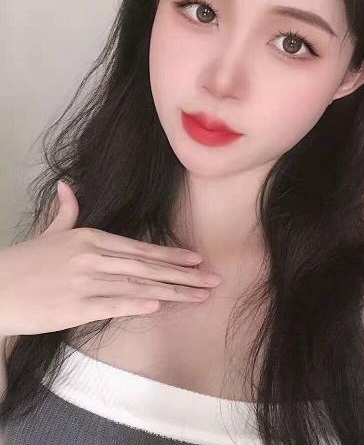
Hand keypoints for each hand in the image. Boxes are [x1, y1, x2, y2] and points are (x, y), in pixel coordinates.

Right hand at [0, 181, 221, 335]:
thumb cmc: (23, 262)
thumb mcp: (49, 232)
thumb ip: (66, 211)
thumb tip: (67, 186)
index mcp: (90, 237)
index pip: (140, 247)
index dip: (171, 255)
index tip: (196, 260)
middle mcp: (93, 256)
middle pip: (147, 265)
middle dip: (183, 274)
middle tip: (212, 280)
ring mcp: (85, 280)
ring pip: (138, 284)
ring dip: (173, 291)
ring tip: (200, 295)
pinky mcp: (74, 306)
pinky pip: (112, 303)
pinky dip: (137, 303)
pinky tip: (160, 305)